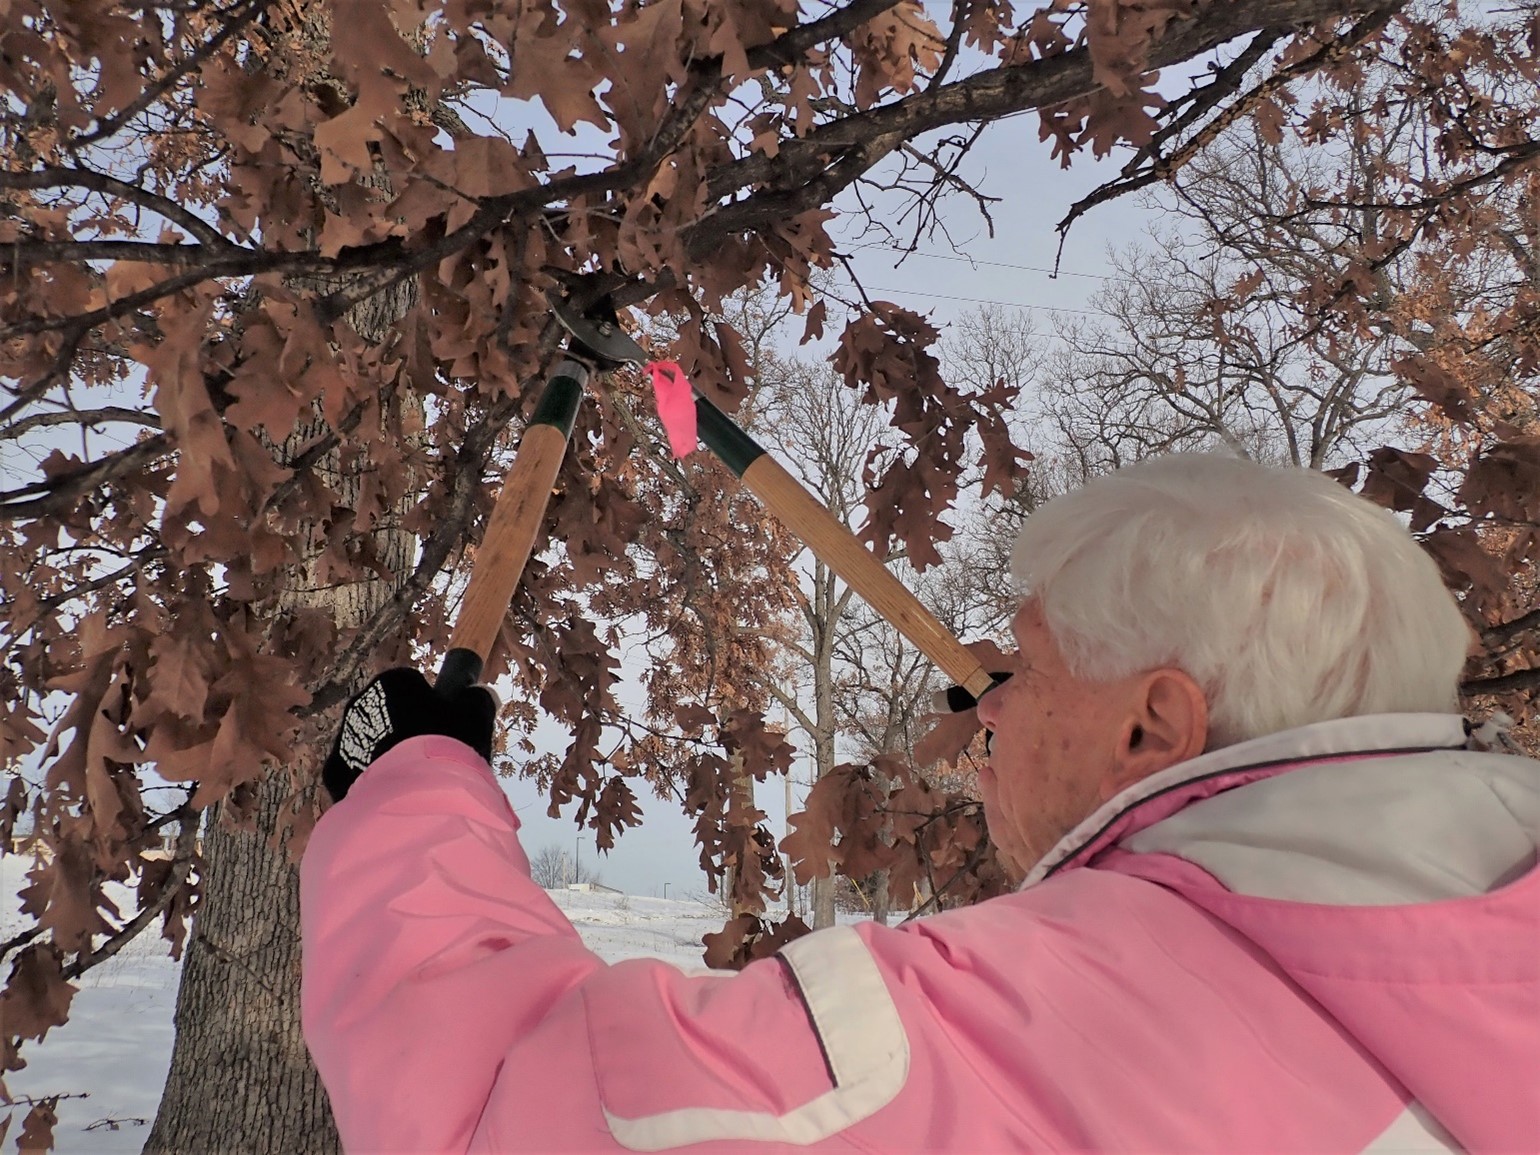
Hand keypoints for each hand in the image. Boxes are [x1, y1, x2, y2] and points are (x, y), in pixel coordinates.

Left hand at [322, 668, 497, 802]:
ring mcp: (344, 738)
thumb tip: (480, 694)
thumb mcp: (473, 716)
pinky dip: (373, 780)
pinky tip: (394, 793)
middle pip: (388, 714)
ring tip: (414, 779)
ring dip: (387, 754)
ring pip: (372, 743)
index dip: (429, 706)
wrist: (411, 793)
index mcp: (392, 682)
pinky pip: (358, 771)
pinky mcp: (335, 771)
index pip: (412, 686)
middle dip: (404, 730)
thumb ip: (477, 700)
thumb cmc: (445, 743)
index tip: (443, 727)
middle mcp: (361, 703)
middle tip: (430, 754)